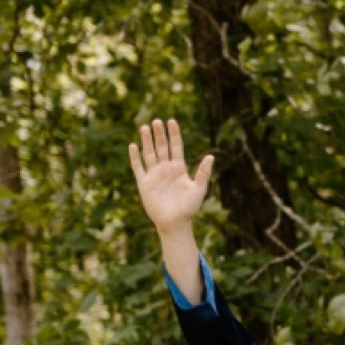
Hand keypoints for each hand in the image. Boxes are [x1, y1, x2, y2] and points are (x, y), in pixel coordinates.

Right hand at [127, 119, 212, 234]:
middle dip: (159, 134)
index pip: (176, 147)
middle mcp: (166, 169)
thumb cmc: (189, 208)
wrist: (175, 223)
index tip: (172, 121)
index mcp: (179, 168)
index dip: (174, 135)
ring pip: (149, 154)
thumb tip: (211, 156)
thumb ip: (204, 173)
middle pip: (162, 147)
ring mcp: (154, 175)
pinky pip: (138, 167)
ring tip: (145, 127)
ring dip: (147, 141)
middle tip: (157, 121)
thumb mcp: (199, 189)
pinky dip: (135, 157)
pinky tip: (134, 146)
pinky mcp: (144, 183)